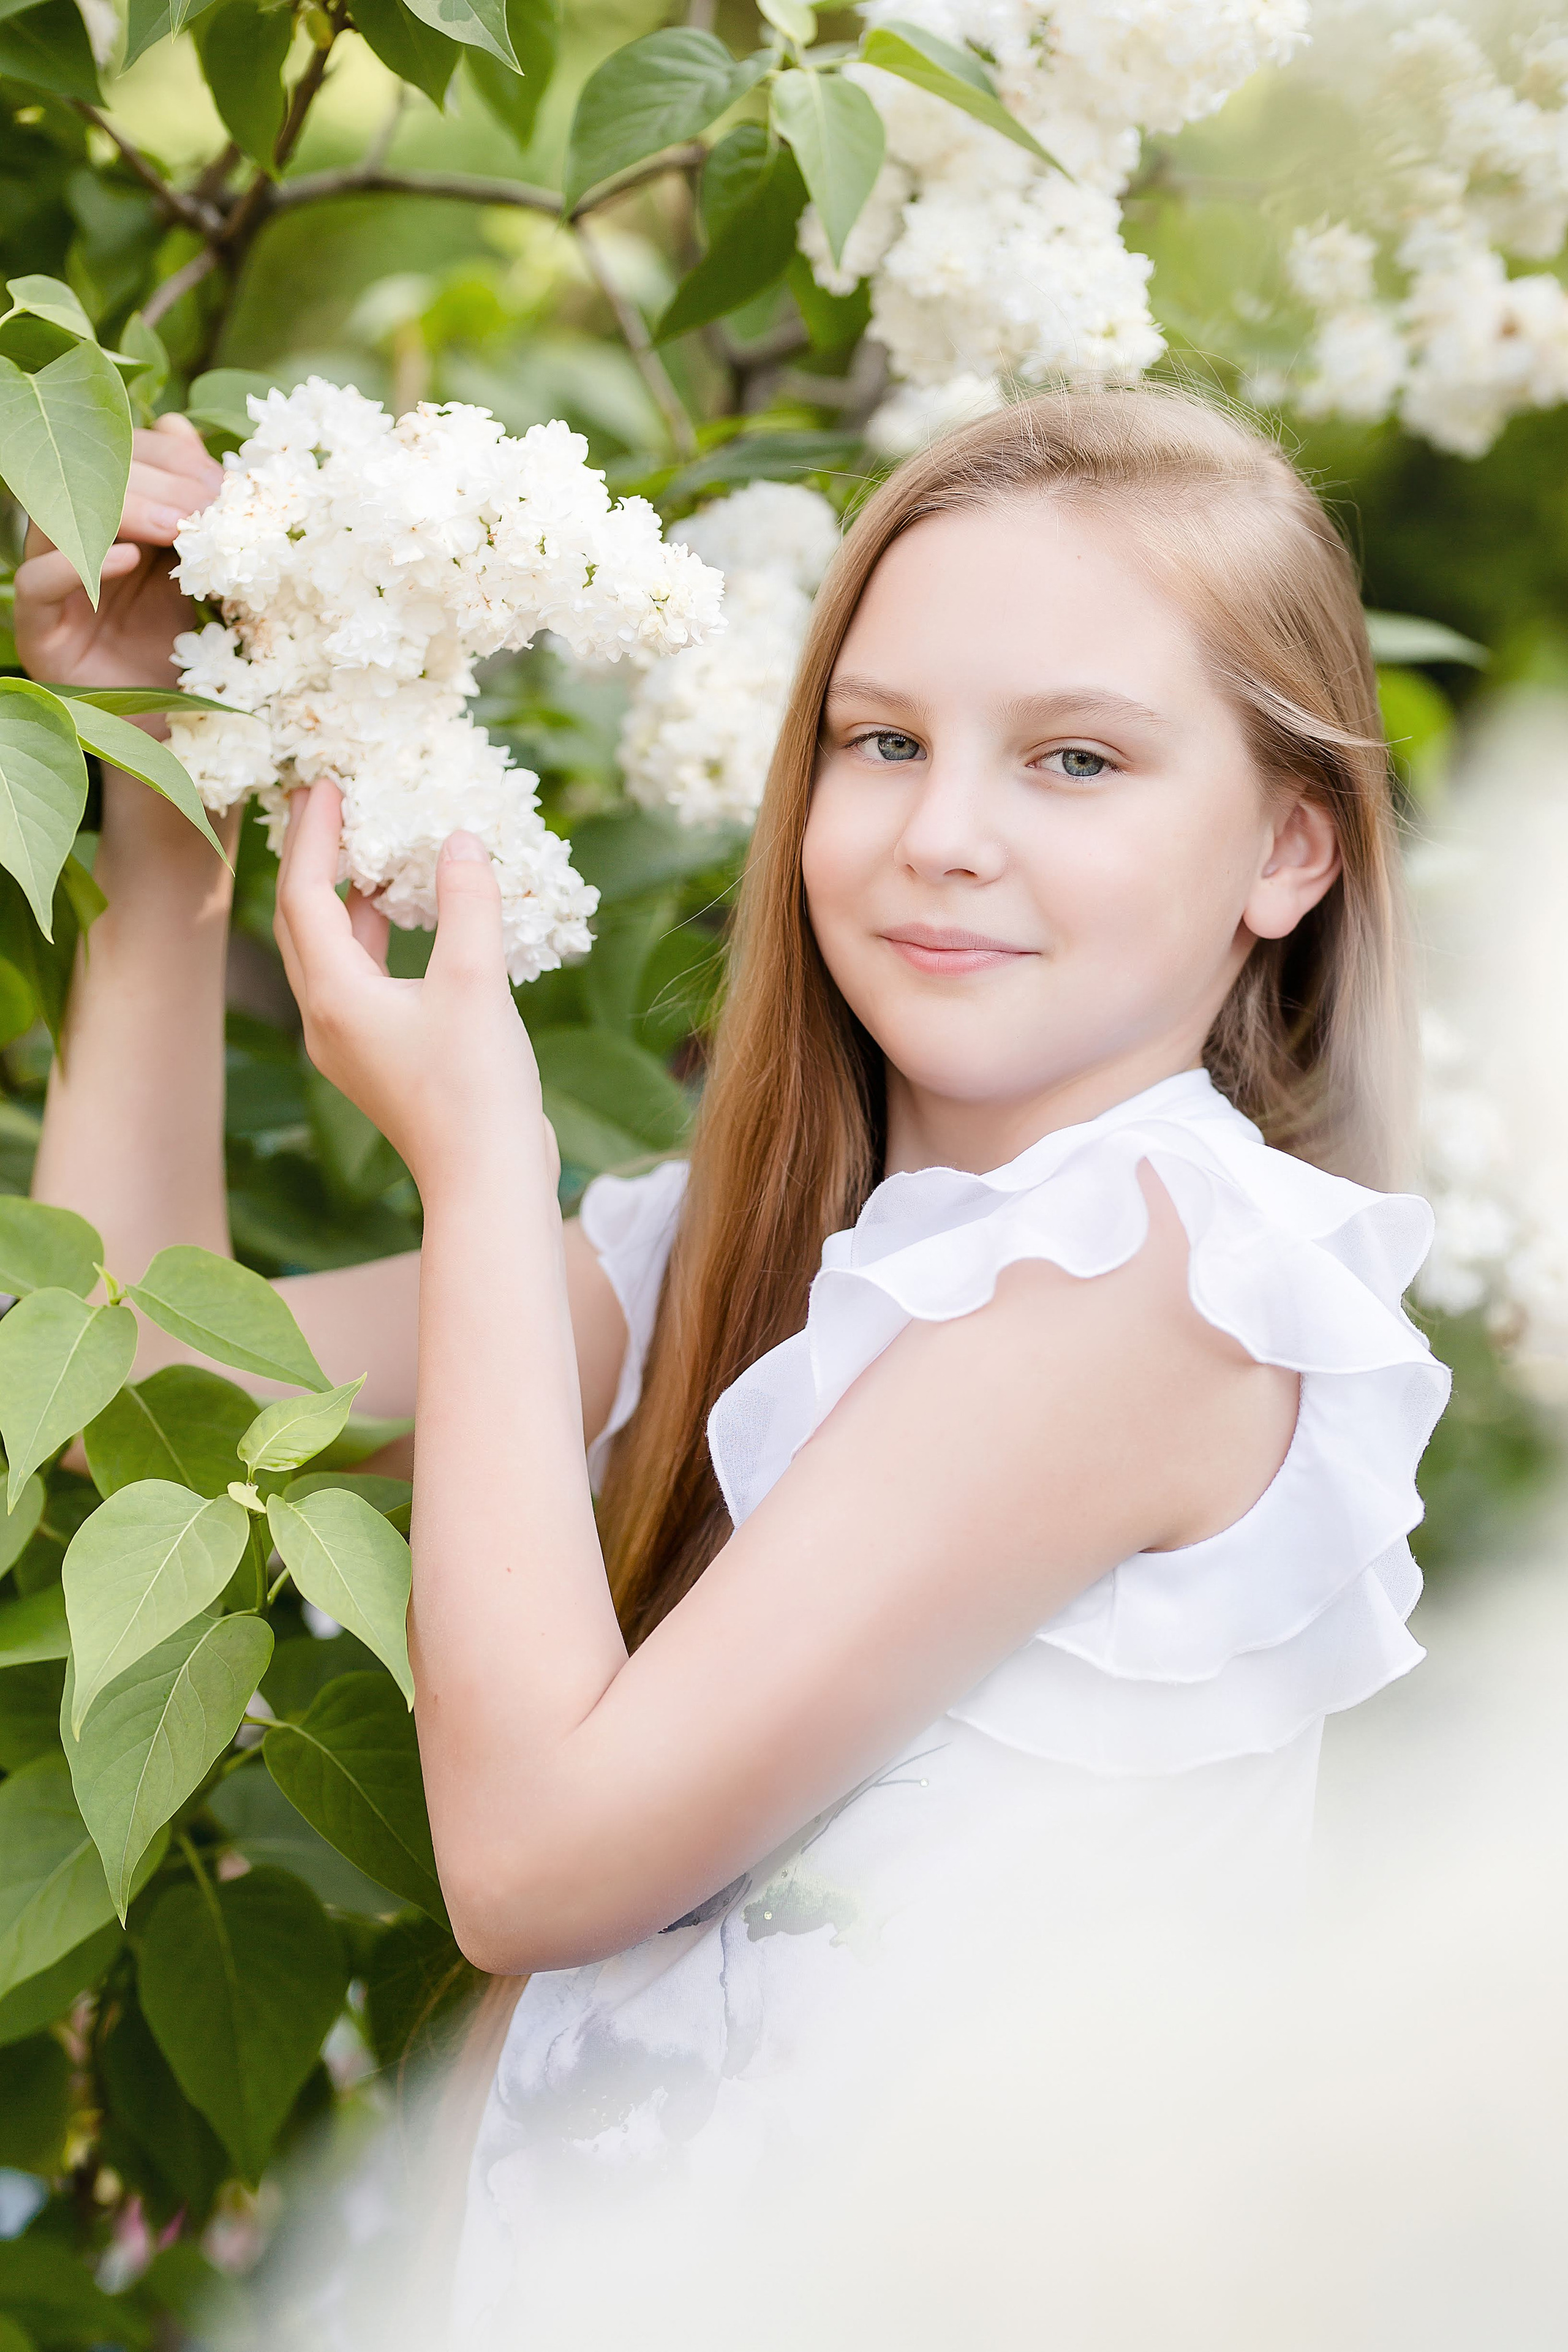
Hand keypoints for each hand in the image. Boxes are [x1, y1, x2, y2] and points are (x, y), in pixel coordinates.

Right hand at [14, 412, 224, 692]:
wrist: (171, 719)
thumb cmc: (181, 642)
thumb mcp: (197, 566)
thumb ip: (190, 500)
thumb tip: (178, 425)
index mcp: (108, 510)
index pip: (122, 454)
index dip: (171, 458)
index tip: (221, 484)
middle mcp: (69, 534)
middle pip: (87, 477)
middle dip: (153, 484)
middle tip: (204, 507)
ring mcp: (48, 579)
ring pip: (55, 516)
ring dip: (120, 513)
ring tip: (174, 529)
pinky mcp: (38, 626)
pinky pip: (37, 581)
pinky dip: (77, 565)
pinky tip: (126, 560)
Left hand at [273, 782, 552, 1196]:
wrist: (488, 1181)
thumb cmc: (476, 1088)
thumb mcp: (475, 981)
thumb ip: (466, 902)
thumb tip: (459, 838)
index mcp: (335, 997)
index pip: (304, 895)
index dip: (313, 835)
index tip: (324, 784)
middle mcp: (328, 1020)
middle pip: (301, 922)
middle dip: (312, 860)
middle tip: (327, 802)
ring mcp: (352, 1045)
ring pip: (331, 954)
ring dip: (346, 900)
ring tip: (371, 850)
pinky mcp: (382, 1060)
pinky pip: (362, 980)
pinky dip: (376, 939)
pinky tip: (410, 918)